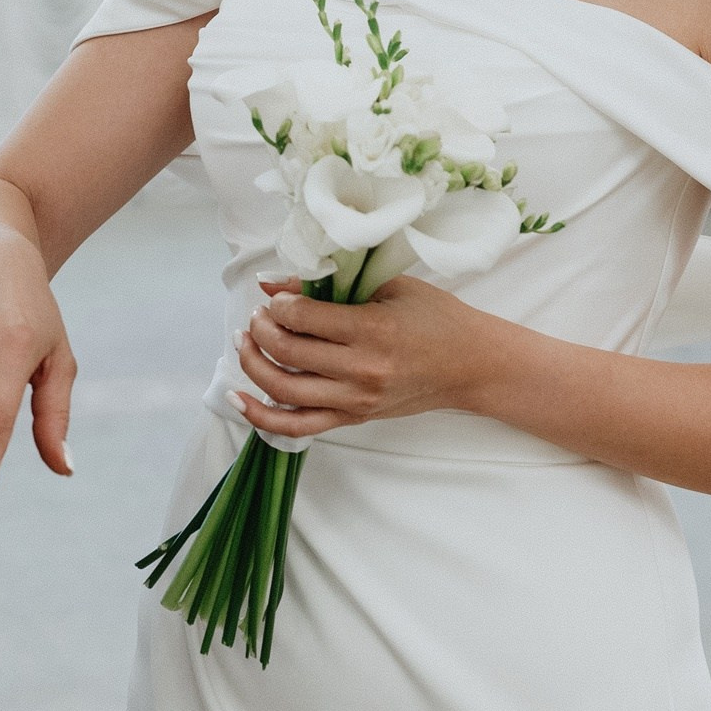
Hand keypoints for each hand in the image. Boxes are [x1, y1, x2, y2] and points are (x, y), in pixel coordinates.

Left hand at [231, 274, 501, 437]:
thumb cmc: (435, 318)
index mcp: (372, 330)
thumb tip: (274, 284)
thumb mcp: (389, 287)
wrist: (471, 365)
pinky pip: (298, 426)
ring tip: (245, 343)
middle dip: (261, 330)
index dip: (278, 303)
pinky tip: (239, 400)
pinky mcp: (354, 418)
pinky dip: (262, 416)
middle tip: (257, 316)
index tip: (274, 295)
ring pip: (284, 390)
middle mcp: (361, 370)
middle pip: (288, 352)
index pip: (303, 318)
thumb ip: (331, 284)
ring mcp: (356, 400)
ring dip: (253, 365)